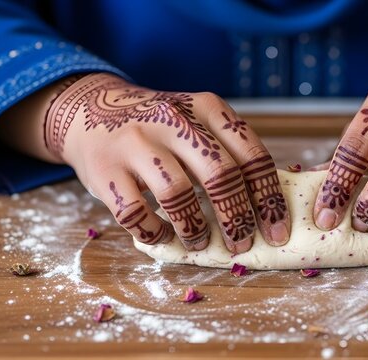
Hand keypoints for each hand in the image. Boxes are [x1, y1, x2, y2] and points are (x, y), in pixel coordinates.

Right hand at [0, 73, 290, 252]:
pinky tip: (163, 235)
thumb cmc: (161, 129)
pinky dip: (154, 231)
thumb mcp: (197, 122)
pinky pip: (135, 211)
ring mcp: (136, 141)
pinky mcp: (105, 168)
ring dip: (194, 228)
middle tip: (242, 243)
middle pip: (220, 175)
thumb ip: (228, 151)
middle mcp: (174, 119)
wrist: (91, 109)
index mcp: (207, 108)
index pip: (251, 155)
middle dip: (237, 217)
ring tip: (199, 241)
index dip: (268, 198)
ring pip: (177, 193)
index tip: (277, 231)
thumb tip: (267, 208)